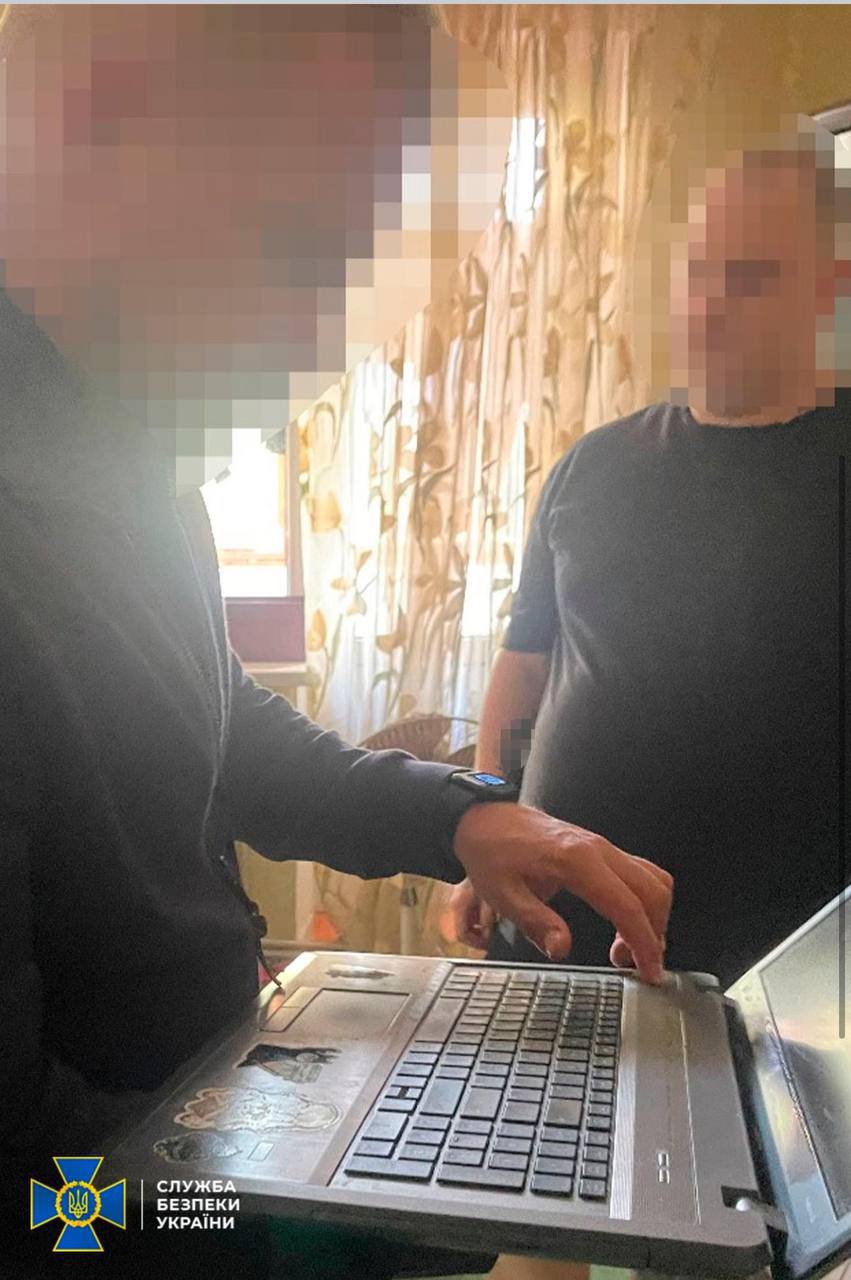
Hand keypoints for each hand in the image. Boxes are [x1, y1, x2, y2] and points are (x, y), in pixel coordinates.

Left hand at [452, 802, 671, 983]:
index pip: (627, 906)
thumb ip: (535, 923)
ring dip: (652, 916)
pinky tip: (622, 922)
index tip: (648, 972)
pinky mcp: (598, 848)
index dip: (644, 943)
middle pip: (652, 891)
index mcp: (577, 861)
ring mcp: (601, 845)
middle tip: (637, 966)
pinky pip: (638, 872)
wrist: (485, 818)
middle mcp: (597, 849)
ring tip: (626, 947)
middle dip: (655, 933)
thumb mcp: (503, 894)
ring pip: (652, 879)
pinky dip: (643, 900)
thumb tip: (562, 949)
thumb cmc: (491, 853)